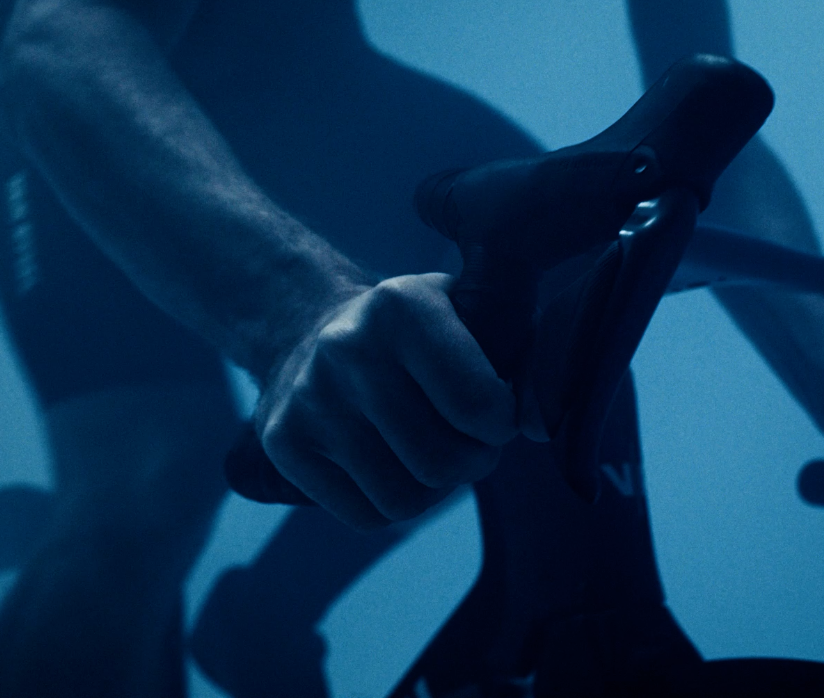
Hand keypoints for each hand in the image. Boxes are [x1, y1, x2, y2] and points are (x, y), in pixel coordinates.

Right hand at [256, 273, 520, 528]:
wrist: (311, 328)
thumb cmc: (420, 331)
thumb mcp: (470, 310)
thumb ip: (518, 352)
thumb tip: (539, 421)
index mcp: (401, 307)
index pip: (476, 404)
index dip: (501, 425)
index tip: (496, 414)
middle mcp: (347, 349)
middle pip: (442, 462)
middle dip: (474, 462)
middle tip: (472, 443)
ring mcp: (309, 399)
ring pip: (404, 499)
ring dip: (437, 490)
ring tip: (437, 454)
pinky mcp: (284, 443)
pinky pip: (366, 517)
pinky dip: (395, 504)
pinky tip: (396, 467)